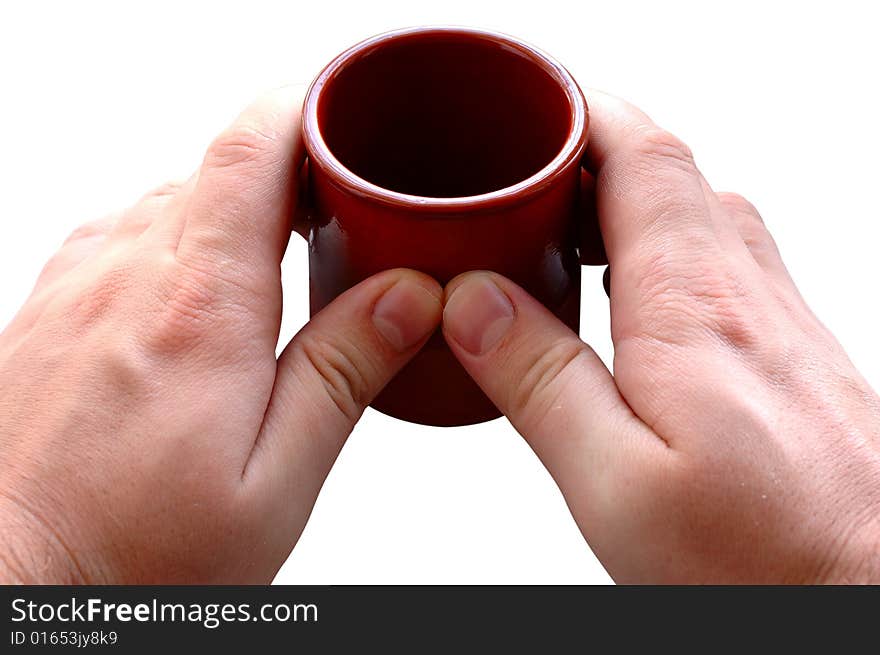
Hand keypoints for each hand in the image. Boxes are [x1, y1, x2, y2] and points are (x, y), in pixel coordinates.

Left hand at [0, 88, 441, 582]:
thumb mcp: (274, 481)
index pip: (251, 150)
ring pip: (174, 195)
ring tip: (283, 249)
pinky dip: (182, 234)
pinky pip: (127, 231)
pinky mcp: (50, 306)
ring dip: (237, 205)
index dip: (306, 109)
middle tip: (342, 207)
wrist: (16, 585)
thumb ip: (343, 372)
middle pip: (219, 165)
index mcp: (200, 309)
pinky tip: (203, 287)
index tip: (350, 118)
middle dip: (290, 167)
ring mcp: (77, 284)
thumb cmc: (135, 552)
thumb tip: (408, 293)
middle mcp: (127, 275)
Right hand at [442, 90, 879, 582]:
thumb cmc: (764, 562)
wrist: (867, 598)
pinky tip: (631, 301)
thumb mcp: (616, 484)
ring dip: (630, 201)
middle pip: (672, 175)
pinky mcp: (792, 356)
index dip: (584, 113)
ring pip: (700, 214)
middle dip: (592, 156)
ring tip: (564, 231)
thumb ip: (540, 382)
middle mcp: (748, 297)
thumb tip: (474, 301)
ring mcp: (780, 322)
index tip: (530, 108)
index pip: (644, 157)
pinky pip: (723, 262)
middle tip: (527, 179)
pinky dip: (664, 249)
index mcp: (693, 309)